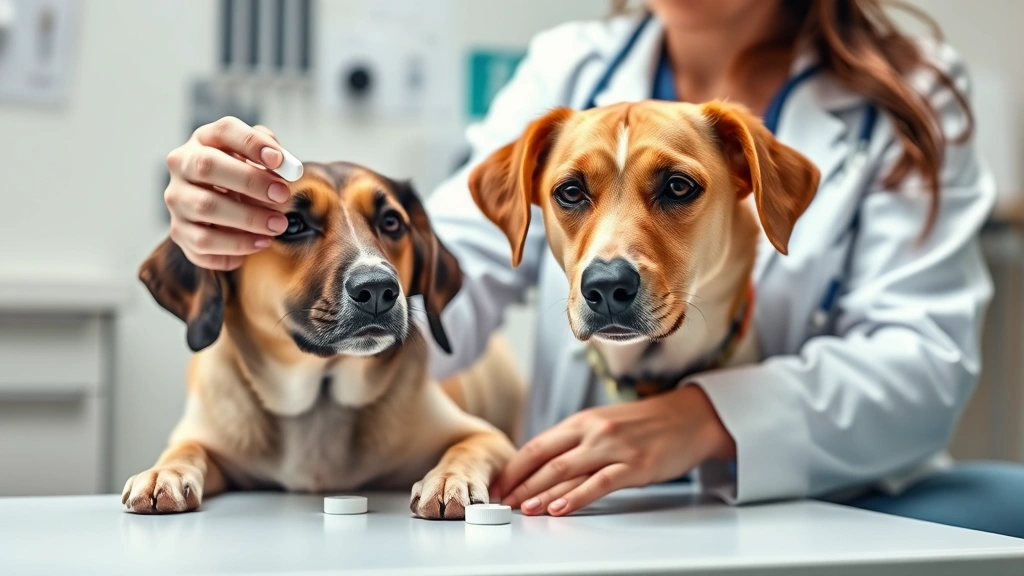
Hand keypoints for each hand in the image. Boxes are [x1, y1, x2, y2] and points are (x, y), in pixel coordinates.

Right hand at [164, 116, 292, 270]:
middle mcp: (182, 166)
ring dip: (248, 219)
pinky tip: (258, 244)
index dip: (252, 144)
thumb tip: (284, 165)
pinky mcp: (179, 232)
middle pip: (207, 166)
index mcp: (204, 140)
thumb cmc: (243, 178)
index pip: (224, 131)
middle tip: (282, 196)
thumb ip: (272, 155)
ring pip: (205, 207)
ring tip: (277, 225)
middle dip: (250, 182)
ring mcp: (177, 200)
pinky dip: (234, 247)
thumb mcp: (258, 158)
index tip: (279, 161)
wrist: (221, 210)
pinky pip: (202, 244)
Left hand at [492, 385, 735, 515]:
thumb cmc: (646, 425)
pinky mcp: (635, 466)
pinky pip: (599, 484)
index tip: (498, 486)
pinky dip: (577, 497)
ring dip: (540, 493)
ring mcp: (614, 448)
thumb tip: (542, 468)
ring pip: (567, 472)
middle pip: (545, 461)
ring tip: (523, 509)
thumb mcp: (605, 425)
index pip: (537, 446)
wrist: (691, 417)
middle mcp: (593, 432)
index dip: (514, 469)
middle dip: (520, 485)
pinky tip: (560, 508)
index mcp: (582, 422)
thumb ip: (576, 442)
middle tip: (501, 503)